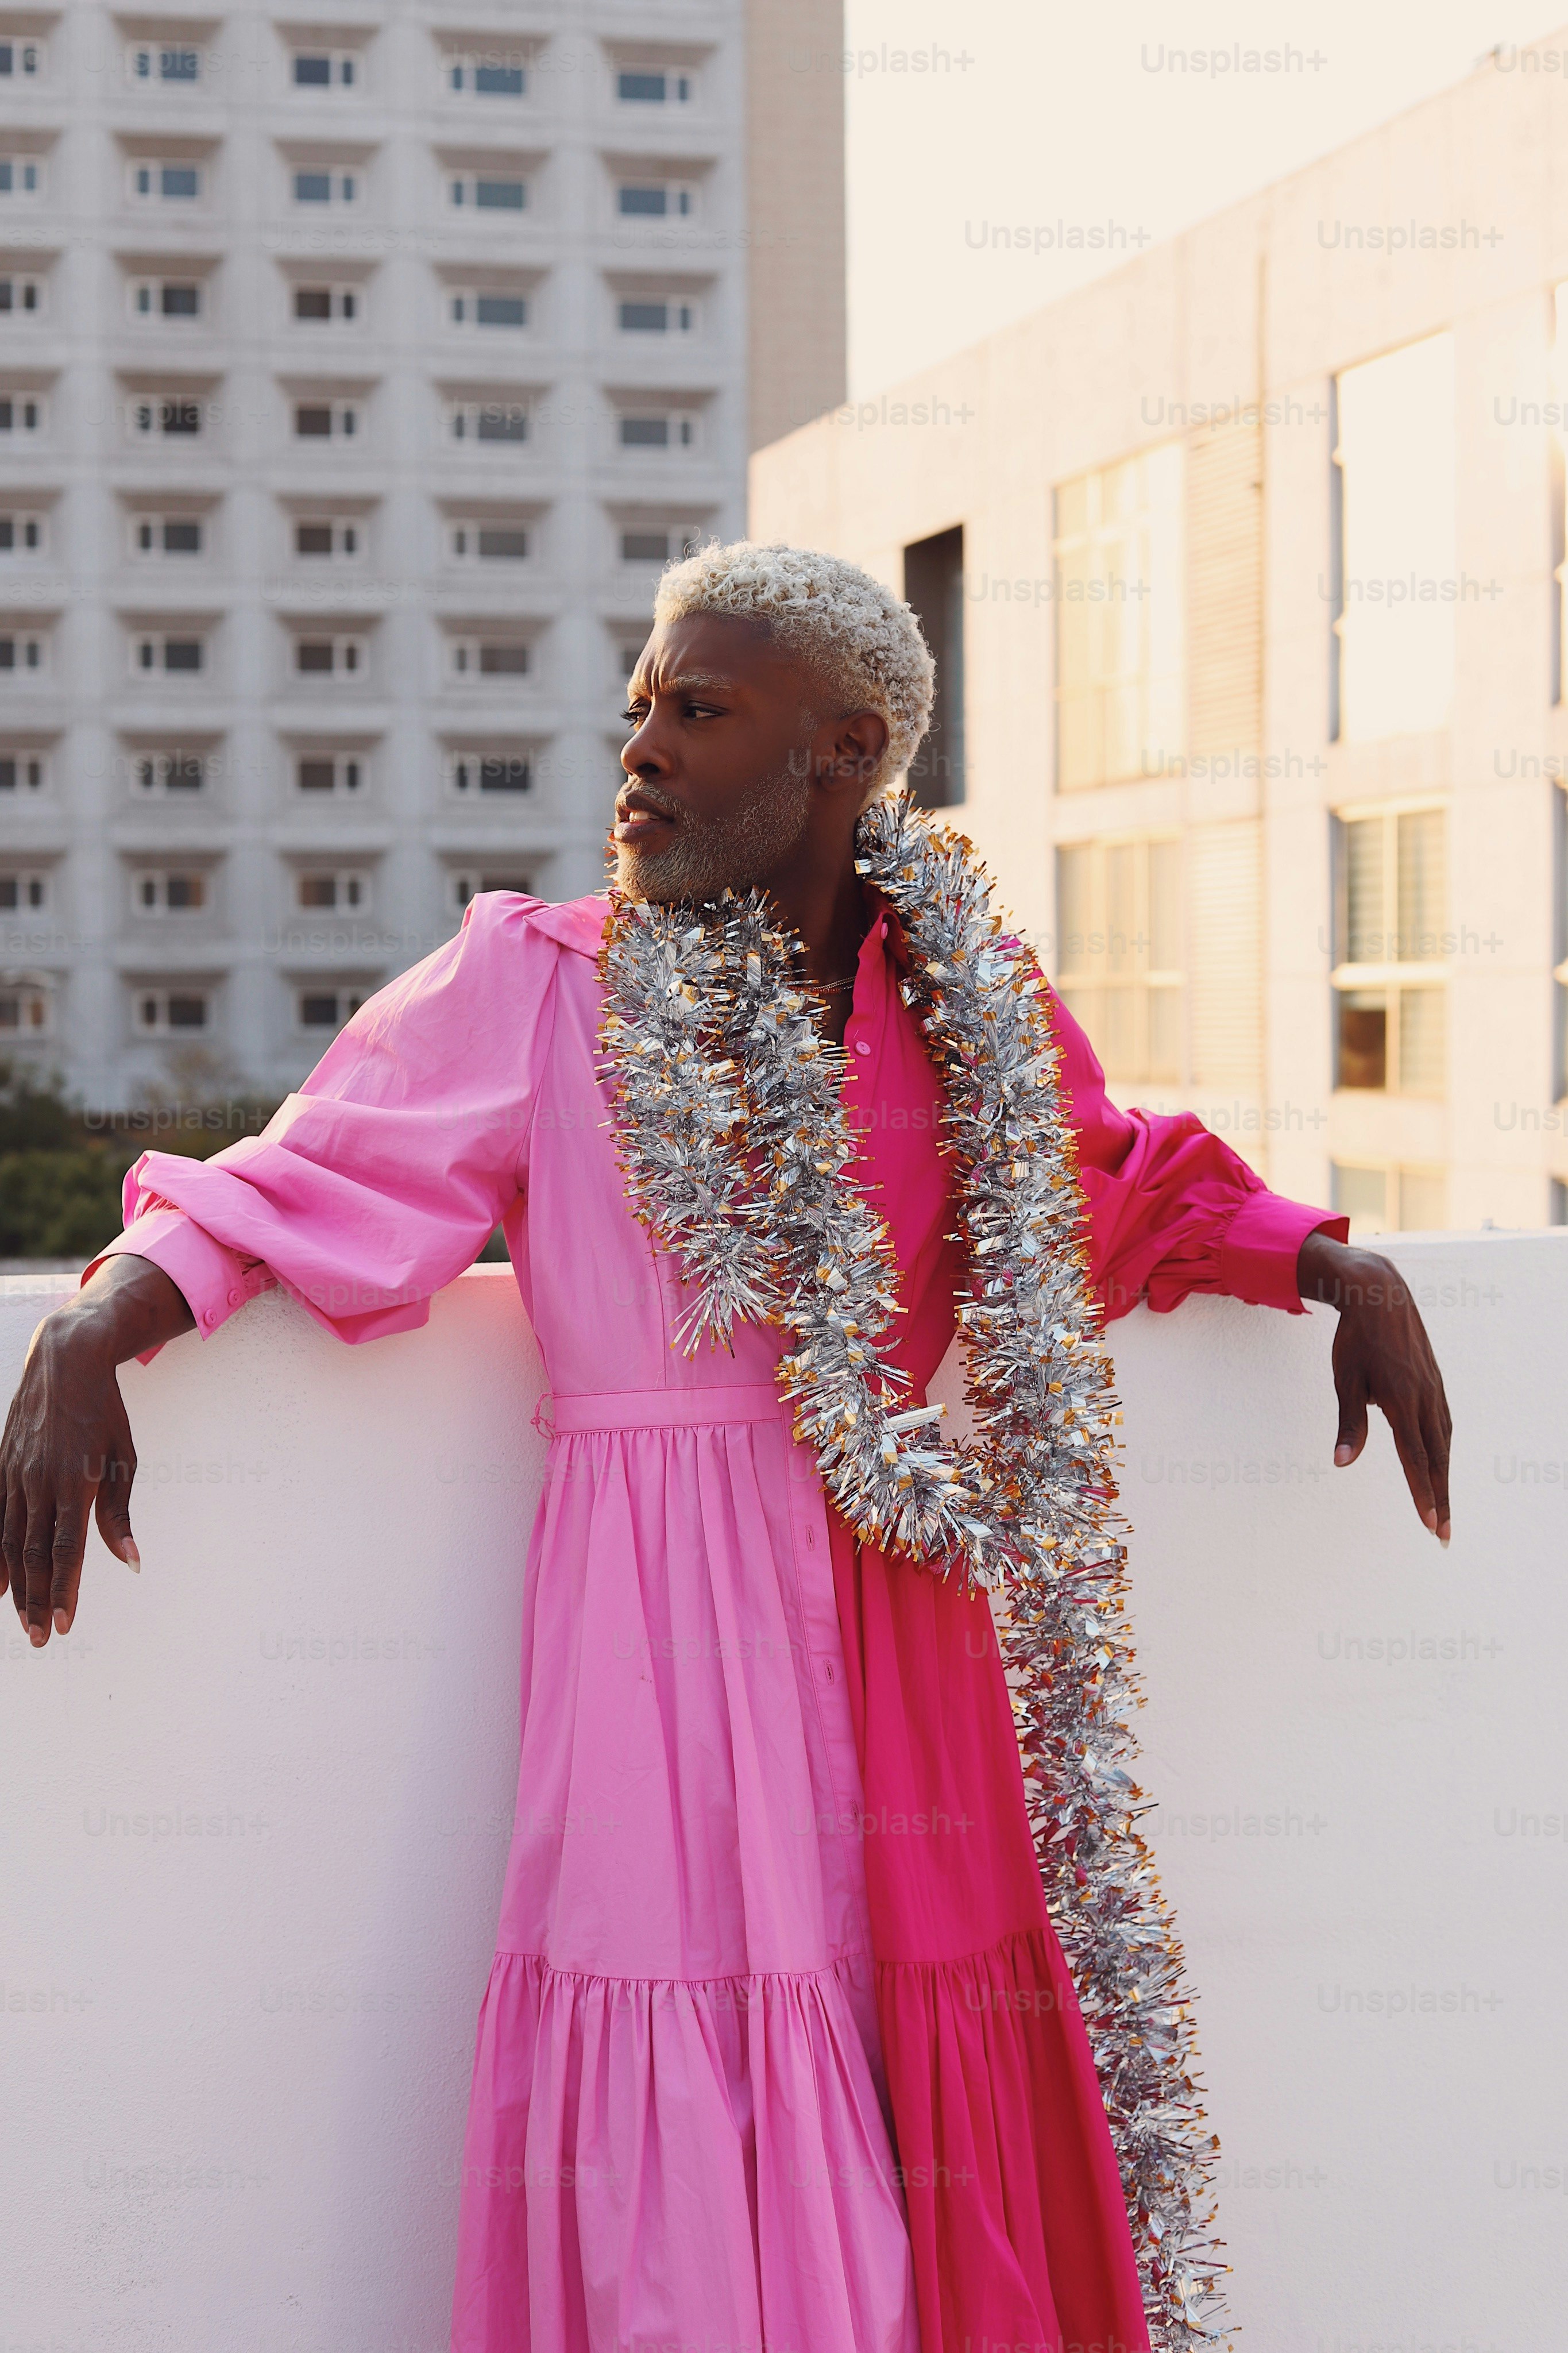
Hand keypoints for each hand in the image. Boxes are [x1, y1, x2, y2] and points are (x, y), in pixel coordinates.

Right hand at [0, 1256, 193, 1647]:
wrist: (65, 1362)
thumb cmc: (104, 1412)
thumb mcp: (124, 1457)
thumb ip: (119, 1513)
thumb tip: (130, 1561)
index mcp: (75, 1480)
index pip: (68, 1548)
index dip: (66, 1590)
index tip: (67, 1625)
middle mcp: (39, 1482)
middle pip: (36, 1554)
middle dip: (40, 1601)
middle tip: (44, 1638)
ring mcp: (15, 1475)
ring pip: (12, 1543)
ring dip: (18, 1587)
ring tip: (25, 1623)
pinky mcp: (2, 1468)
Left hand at [1297, 1230, 1452, 1544]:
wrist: (1380, 1296)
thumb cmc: (1355, 1340)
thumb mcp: (1344, 1380)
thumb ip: (1348, 1423)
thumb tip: (1341, 1463)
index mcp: (1402, 1401)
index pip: (1415, 1458)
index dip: (1423, 1493)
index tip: (1430, 1523)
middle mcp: (1425, 1398)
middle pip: (1436, 1459)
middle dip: (1440, 1499)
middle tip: (1444, 1535)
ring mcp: (1434, 1390)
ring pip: (1443, 1444)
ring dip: (1444, 1479)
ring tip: (1444, 1509)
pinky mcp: (1435, 1383)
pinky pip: (1443, 1424)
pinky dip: (1443, 1450)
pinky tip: (1440, 1463)